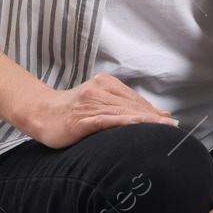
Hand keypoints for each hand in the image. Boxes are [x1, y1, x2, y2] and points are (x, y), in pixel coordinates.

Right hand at [23, 72, 178, 148]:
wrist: (39, 113)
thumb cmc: (70, 112)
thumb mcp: (97, 104)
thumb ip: (121, 107)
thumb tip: (155, 115)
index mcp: (105, 84)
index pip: (135, 99)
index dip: (154, 111)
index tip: (170, 121)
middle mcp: (99, 90)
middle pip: (132, 105)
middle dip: (155, 117)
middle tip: (174, 127)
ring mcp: (90, 103)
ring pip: (123, 112)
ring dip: (145, 120)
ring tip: (163, 128)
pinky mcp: (82, 118)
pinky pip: (107, 120)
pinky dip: (124, 123)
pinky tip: (137, 126)